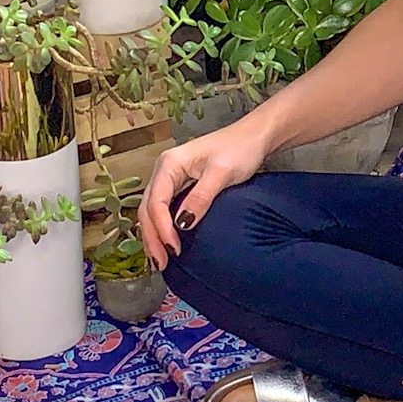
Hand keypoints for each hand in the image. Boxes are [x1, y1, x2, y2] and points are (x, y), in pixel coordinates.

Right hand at [137, 119, 270, 268]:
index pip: (156, 201)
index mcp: (170, 164)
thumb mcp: (221, 174)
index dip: (161, 228)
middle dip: (152, 237)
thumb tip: (182, 224)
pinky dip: (162, 227)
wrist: (254, 137)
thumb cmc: (240, 149)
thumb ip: (200, 198)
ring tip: (160, 259)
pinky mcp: (180, 184)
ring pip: (152, 210)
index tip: (173, 248)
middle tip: (161, 263)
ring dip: (154, 235)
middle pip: (148, 208)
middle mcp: (165, 170)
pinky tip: (167, 242)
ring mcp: (171, 177)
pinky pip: (164, 208)